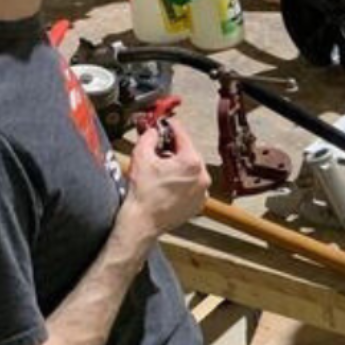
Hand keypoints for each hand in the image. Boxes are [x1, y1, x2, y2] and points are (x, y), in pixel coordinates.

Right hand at [120, 119, 209, 237]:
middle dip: (173, 149)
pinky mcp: (199, 203)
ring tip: (161, 171)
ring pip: (191, 170)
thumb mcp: (141, 156)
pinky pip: (193, 185)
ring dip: (178, 166)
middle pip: (188, 153)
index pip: (182, 135)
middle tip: (159, 149)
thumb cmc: (142, 192)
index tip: (165, 123)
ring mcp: (203, 191)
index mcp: (191, 162)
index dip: (171, 127)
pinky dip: (183, 182)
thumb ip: (149, 137)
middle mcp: (203, 176)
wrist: (142, 222)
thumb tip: (153, 130)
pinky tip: (167, 185)